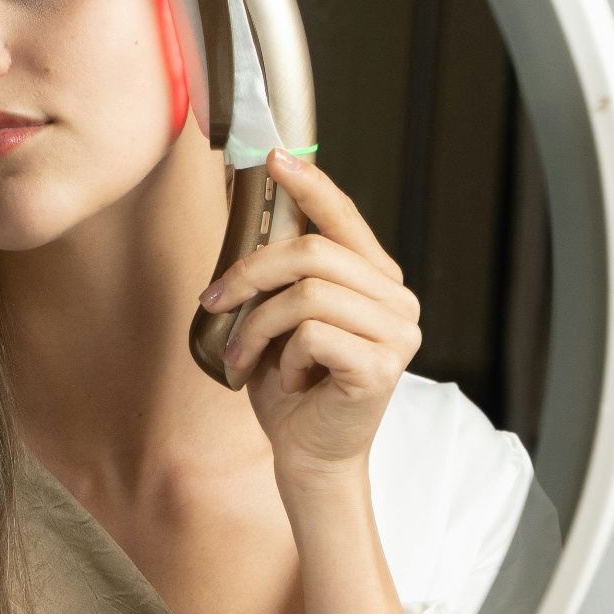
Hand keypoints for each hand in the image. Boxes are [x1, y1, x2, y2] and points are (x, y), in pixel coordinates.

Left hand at [197, 147, 422, 485]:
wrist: (306, 455)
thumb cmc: (291, 385)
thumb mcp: (278, 316)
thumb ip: (281, 272)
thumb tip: (251, 209)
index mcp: (375, 279)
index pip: (345, 218)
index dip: (310, 184)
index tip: (274, 158)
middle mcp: (396, 300)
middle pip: (313, 252)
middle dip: (251, 272)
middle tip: (215, 300)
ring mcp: (397, 333)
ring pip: (306, 294)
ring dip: (259, 325)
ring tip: (246, 354)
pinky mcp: (382, 366)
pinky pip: (312, 335)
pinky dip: (283, 358)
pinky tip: (289, 380)